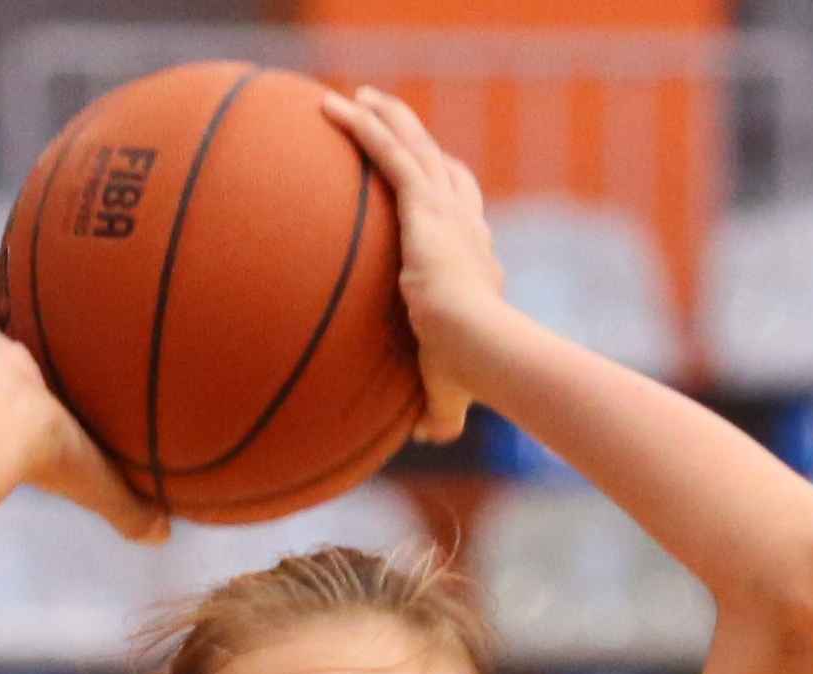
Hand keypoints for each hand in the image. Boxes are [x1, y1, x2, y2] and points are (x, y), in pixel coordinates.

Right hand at [0, 266, 163, 536]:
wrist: (10, 433)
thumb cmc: (57, 460)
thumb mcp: (106, 485)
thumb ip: (132, 510)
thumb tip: (167, 535)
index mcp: (52, 425)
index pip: (70, 412)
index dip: (82, 401)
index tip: (96, 385)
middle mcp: (28, 392)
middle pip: (45, 364)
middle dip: (54, 349)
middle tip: (75, 324)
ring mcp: (4, 366)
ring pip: (17, 330)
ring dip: (24, 308)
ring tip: (40, 275)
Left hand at [328, 83, 510, 441]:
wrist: (478, 348)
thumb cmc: (470, 375)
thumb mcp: (449, 392)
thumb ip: (438, 411)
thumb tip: (424, 439)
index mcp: (474, 262)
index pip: (465, 217)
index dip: (452, 195)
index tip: (436, 183)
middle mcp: (465, 226)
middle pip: (444, 169)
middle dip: (419, 141)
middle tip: (395, 121)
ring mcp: (446, 210)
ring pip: (415, 147)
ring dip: (389, 117)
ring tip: (360, 96)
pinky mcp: (424, 204)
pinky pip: (389, 153)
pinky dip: (363, 127)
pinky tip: (333, 106)